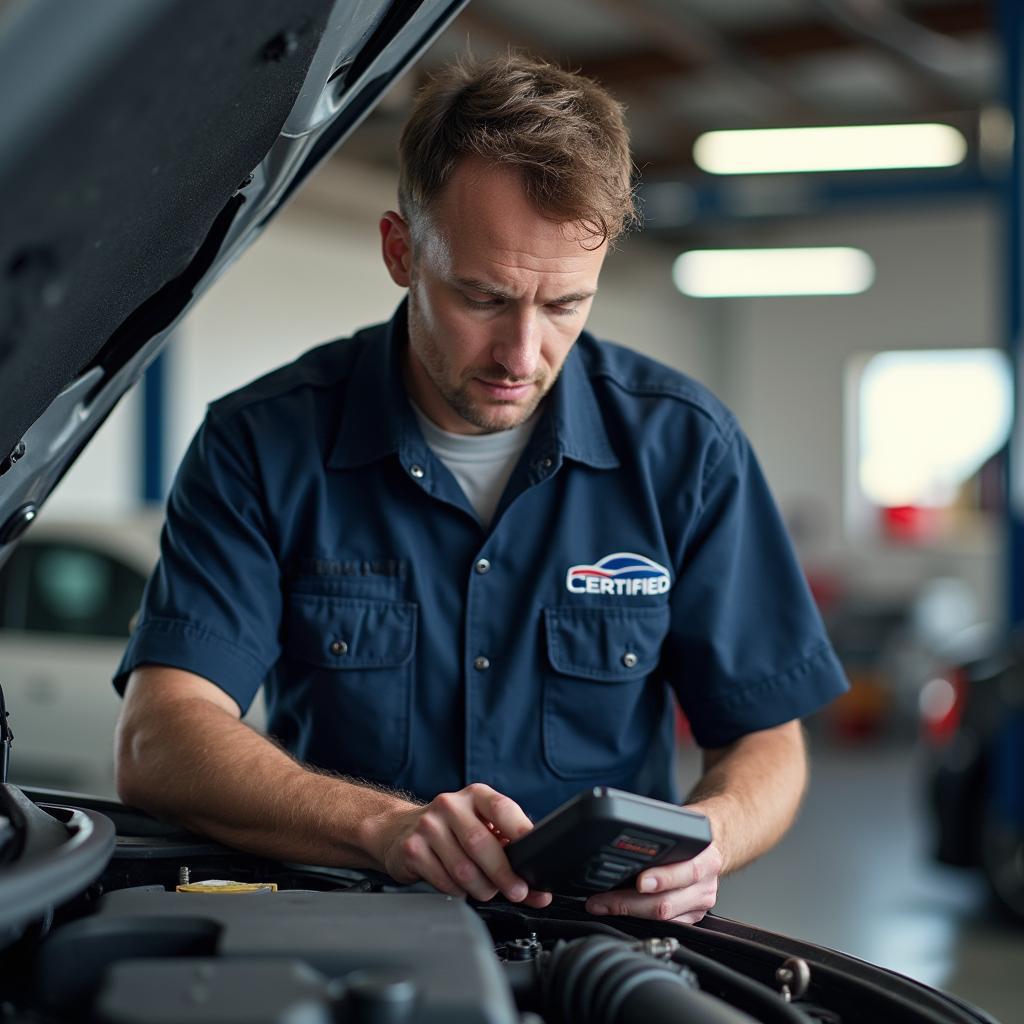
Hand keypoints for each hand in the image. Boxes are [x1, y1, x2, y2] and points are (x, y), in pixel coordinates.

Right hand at [376, 782, 552, 907]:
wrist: (400, 830)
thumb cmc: (452, 831)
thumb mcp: (481, 828)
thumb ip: (510, 853)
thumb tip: (540, 891)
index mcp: (475, 795)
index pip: (502, 808)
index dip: (520, 831)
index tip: (535, 855)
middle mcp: (450, 804)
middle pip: (481, 842)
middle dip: (504, 873)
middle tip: (518, 891)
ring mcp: (428, 825)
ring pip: (463, 868)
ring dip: (482, 888)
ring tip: (488, 891)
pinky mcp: (412, 849)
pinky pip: (444, 881)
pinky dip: (459, 892)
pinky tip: (462, 889)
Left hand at [584, 841, 722, 923]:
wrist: (712, 844)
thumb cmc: (690, 834)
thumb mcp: (680, 825)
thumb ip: (660, 831)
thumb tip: (626, 833)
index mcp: (706, 859)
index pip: (686, 872)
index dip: (662, 879)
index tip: (639, 882)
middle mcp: (705, 884)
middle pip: (667, 902)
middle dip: (630, 903)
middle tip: (604, 899)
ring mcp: (699, 903)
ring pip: (663, 918)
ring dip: (629, 913)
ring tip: (603, 905)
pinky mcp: (693, 916)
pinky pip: (665, 925)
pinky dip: (642, 921)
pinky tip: (622, 913)